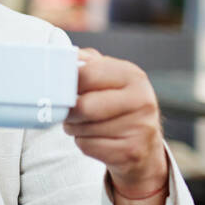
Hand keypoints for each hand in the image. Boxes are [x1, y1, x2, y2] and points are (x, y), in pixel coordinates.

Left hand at [63, 47, 168, 204]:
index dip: (65, 84)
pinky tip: (97, 139)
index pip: (85, 74)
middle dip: (69, 111)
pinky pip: (87, 146)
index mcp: (132, 75)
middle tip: (71, 111)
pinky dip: (84, 144)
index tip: (60, 88)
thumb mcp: (108, 78)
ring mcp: (140, 127)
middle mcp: (142, 99)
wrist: (144, 144)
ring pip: (82, 128)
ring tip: (87, 124)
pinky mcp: (131, 151)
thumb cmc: (116, 105)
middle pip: (82, 106)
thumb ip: (86, 64)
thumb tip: (61, 52)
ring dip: (75, 128)